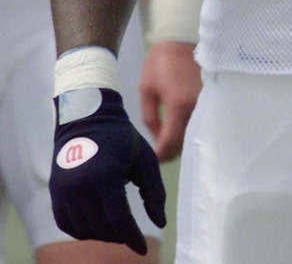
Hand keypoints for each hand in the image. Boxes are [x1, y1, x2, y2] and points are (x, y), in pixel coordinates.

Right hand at [50, 87, 165, 254]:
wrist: (87, 118)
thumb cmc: (122, 138)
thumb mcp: (145, 159)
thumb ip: (154, 192)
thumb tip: (161, 223)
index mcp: (106, 176)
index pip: (119, 220)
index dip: (132, 238)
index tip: (142, 250)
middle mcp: (81, 186)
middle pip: (102, 228)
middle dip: (119, 236)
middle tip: (131, 235)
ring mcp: (64, 190)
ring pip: (84, 230)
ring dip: (101, 235)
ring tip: (116, 228)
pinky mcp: (55, 192)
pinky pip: (66, 224)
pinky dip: (82, 230)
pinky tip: (96, 225)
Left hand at [139, 40, 201, 160]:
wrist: (183, 37)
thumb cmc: (161, 61)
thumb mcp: (146, 88)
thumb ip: (150, 117)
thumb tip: (158, 136)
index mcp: (179, 105)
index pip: (171, 144)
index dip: (160, 155)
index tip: (153, 158)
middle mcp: (197, 107)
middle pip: (185, 142)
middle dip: (171, 148)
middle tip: (160, 146)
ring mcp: (208, 101)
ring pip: (195, 132)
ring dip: (182, 137)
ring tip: (170, 134)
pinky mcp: (213, 96)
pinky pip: (202, 119)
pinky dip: (192, 126)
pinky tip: (183, 123)